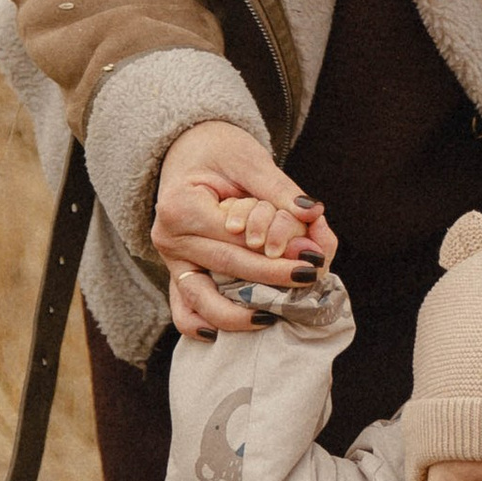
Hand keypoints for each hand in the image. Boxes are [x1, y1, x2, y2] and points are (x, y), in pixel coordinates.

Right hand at [154, 119, 332, 336]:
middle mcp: (168, 237)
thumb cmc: (217, 150)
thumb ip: (278, 188)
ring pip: (200, 299)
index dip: (276, 251)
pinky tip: (230, 330)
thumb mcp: (249, 159)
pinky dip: (202, 323)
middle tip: (310, 278)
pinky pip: (184, 306)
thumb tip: (312, 212)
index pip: (235, 239)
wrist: (186, 150)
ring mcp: (170, 259)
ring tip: (274, 316)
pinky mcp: (176, 271)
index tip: (313, 257)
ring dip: (237, 314)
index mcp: (180, 206)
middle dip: (271, 278)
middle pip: (225, 267)